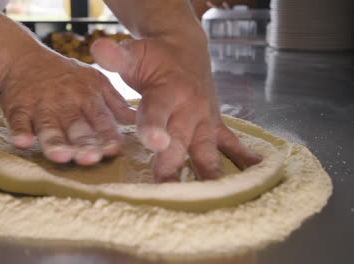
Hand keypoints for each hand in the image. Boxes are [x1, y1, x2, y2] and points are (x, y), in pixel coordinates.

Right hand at [0, 50, 134, 164]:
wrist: (25, 58)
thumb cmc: (67, 76)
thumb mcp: (96, 82)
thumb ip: (116, 104)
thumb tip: (141, 120)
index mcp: (88, 97)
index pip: (100, 119)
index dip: (107, 134)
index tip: (114, 149)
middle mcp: (66, 102)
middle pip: (75, 126)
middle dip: (83, 143)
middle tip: (91, 159)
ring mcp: (41, 105)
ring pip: (48, 126)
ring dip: (54, 142)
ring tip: (61, 157)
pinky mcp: (18, 107)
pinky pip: (18, 120)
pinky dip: (19, 131)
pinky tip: (22, 143)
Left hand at [91, 30, 261, 181]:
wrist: (185, 48)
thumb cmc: (154, 56)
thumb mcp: (134, 52)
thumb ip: (116, 57)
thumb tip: (97, 48)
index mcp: (168, 89)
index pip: (158, 110)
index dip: (154, 127)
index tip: (154, 143)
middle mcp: (190, 106)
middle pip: (181, 139)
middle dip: (173, 163)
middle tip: (165, 186)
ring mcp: (205, 118)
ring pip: (206, 148)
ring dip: (207, 172)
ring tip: (209, 197)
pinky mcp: (215, 124)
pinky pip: (231, 142)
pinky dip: (242, 157)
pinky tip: (255, 173)